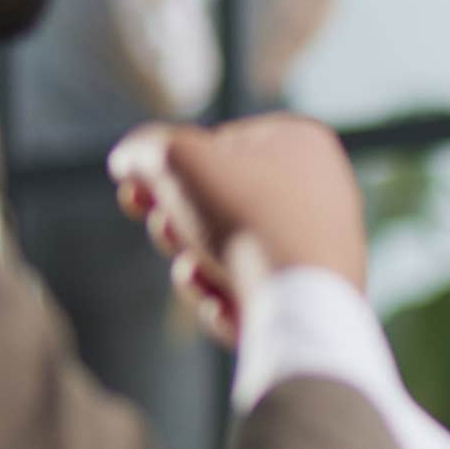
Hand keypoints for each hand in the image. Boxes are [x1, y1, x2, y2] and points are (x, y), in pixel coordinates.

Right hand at [110, 115, 368, 344]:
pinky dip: (226, 297)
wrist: (307, 306)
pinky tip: (221, 307)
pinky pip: (252, 290)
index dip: (167, 172)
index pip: (214, 147)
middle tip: (165, 229)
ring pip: (230, 251)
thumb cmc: (247, 219)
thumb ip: (145, 150)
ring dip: (195, 265)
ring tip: (195, 273)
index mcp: (301, 142)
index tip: (135, 193)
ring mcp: (320, 244)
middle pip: (220, 202)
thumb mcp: (180, 162)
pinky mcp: (314, 295)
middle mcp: (320, 189)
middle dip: (177, 222)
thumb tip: (129, 159)